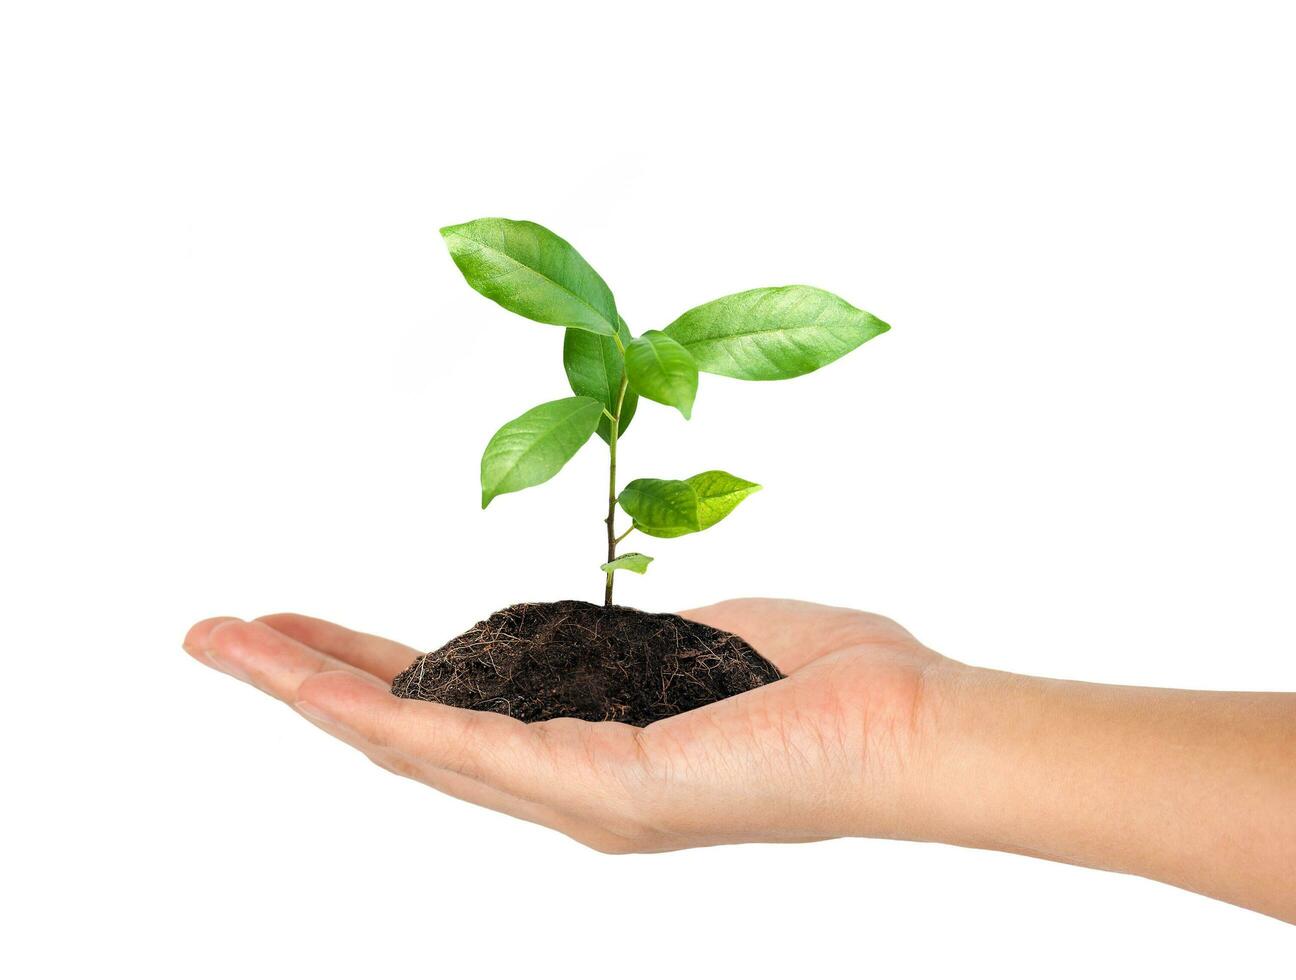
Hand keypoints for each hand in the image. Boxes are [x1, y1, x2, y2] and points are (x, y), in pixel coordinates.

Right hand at [183, 599, 957, 852]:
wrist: (910, 729)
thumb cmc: (822, 686)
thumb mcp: (689, 651)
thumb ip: (620, 649)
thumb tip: (579, 626)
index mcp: (588, 755)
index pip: (451, 712)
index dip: (365, 671)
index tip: (301, 628)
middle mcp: (568, 790)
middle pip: (407, 735)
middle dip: (304, 683)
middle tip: (215, 637)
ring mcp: (579, 795)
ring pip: (414, 742)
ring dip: (311, 690)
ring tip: (227, 645)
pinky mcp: (607, 785)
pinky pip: (472, 743)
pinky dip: (381, 711)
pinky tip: (313, 682)